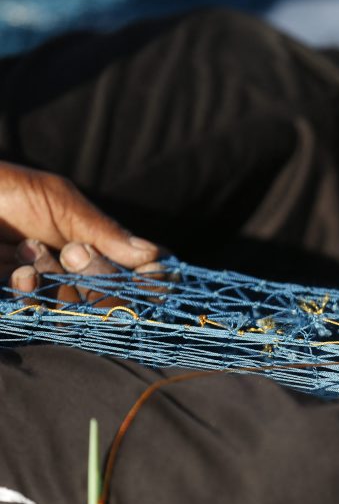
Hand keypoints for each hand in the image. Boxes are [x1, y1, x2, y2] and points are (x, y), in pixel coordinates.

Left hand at [0, 162, 159, 298]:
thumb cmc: (6, 191)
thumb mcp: (62, 204)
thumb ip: (106, 232)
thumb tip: (157, 257)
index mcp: (96, 246)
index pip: (138, 275)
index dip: (147, 281)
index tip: (149, 276)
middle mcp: (77, 273)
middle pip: (113, 298)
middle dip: (95, 276)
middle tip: (72, 251)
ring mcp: (48, 289)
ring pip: (77, 309)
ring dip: (58, 283)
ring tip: (30, 253)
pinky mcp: (20, 302)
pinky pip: (40, 313)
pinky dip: (32, 292)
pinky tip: (18, 271)